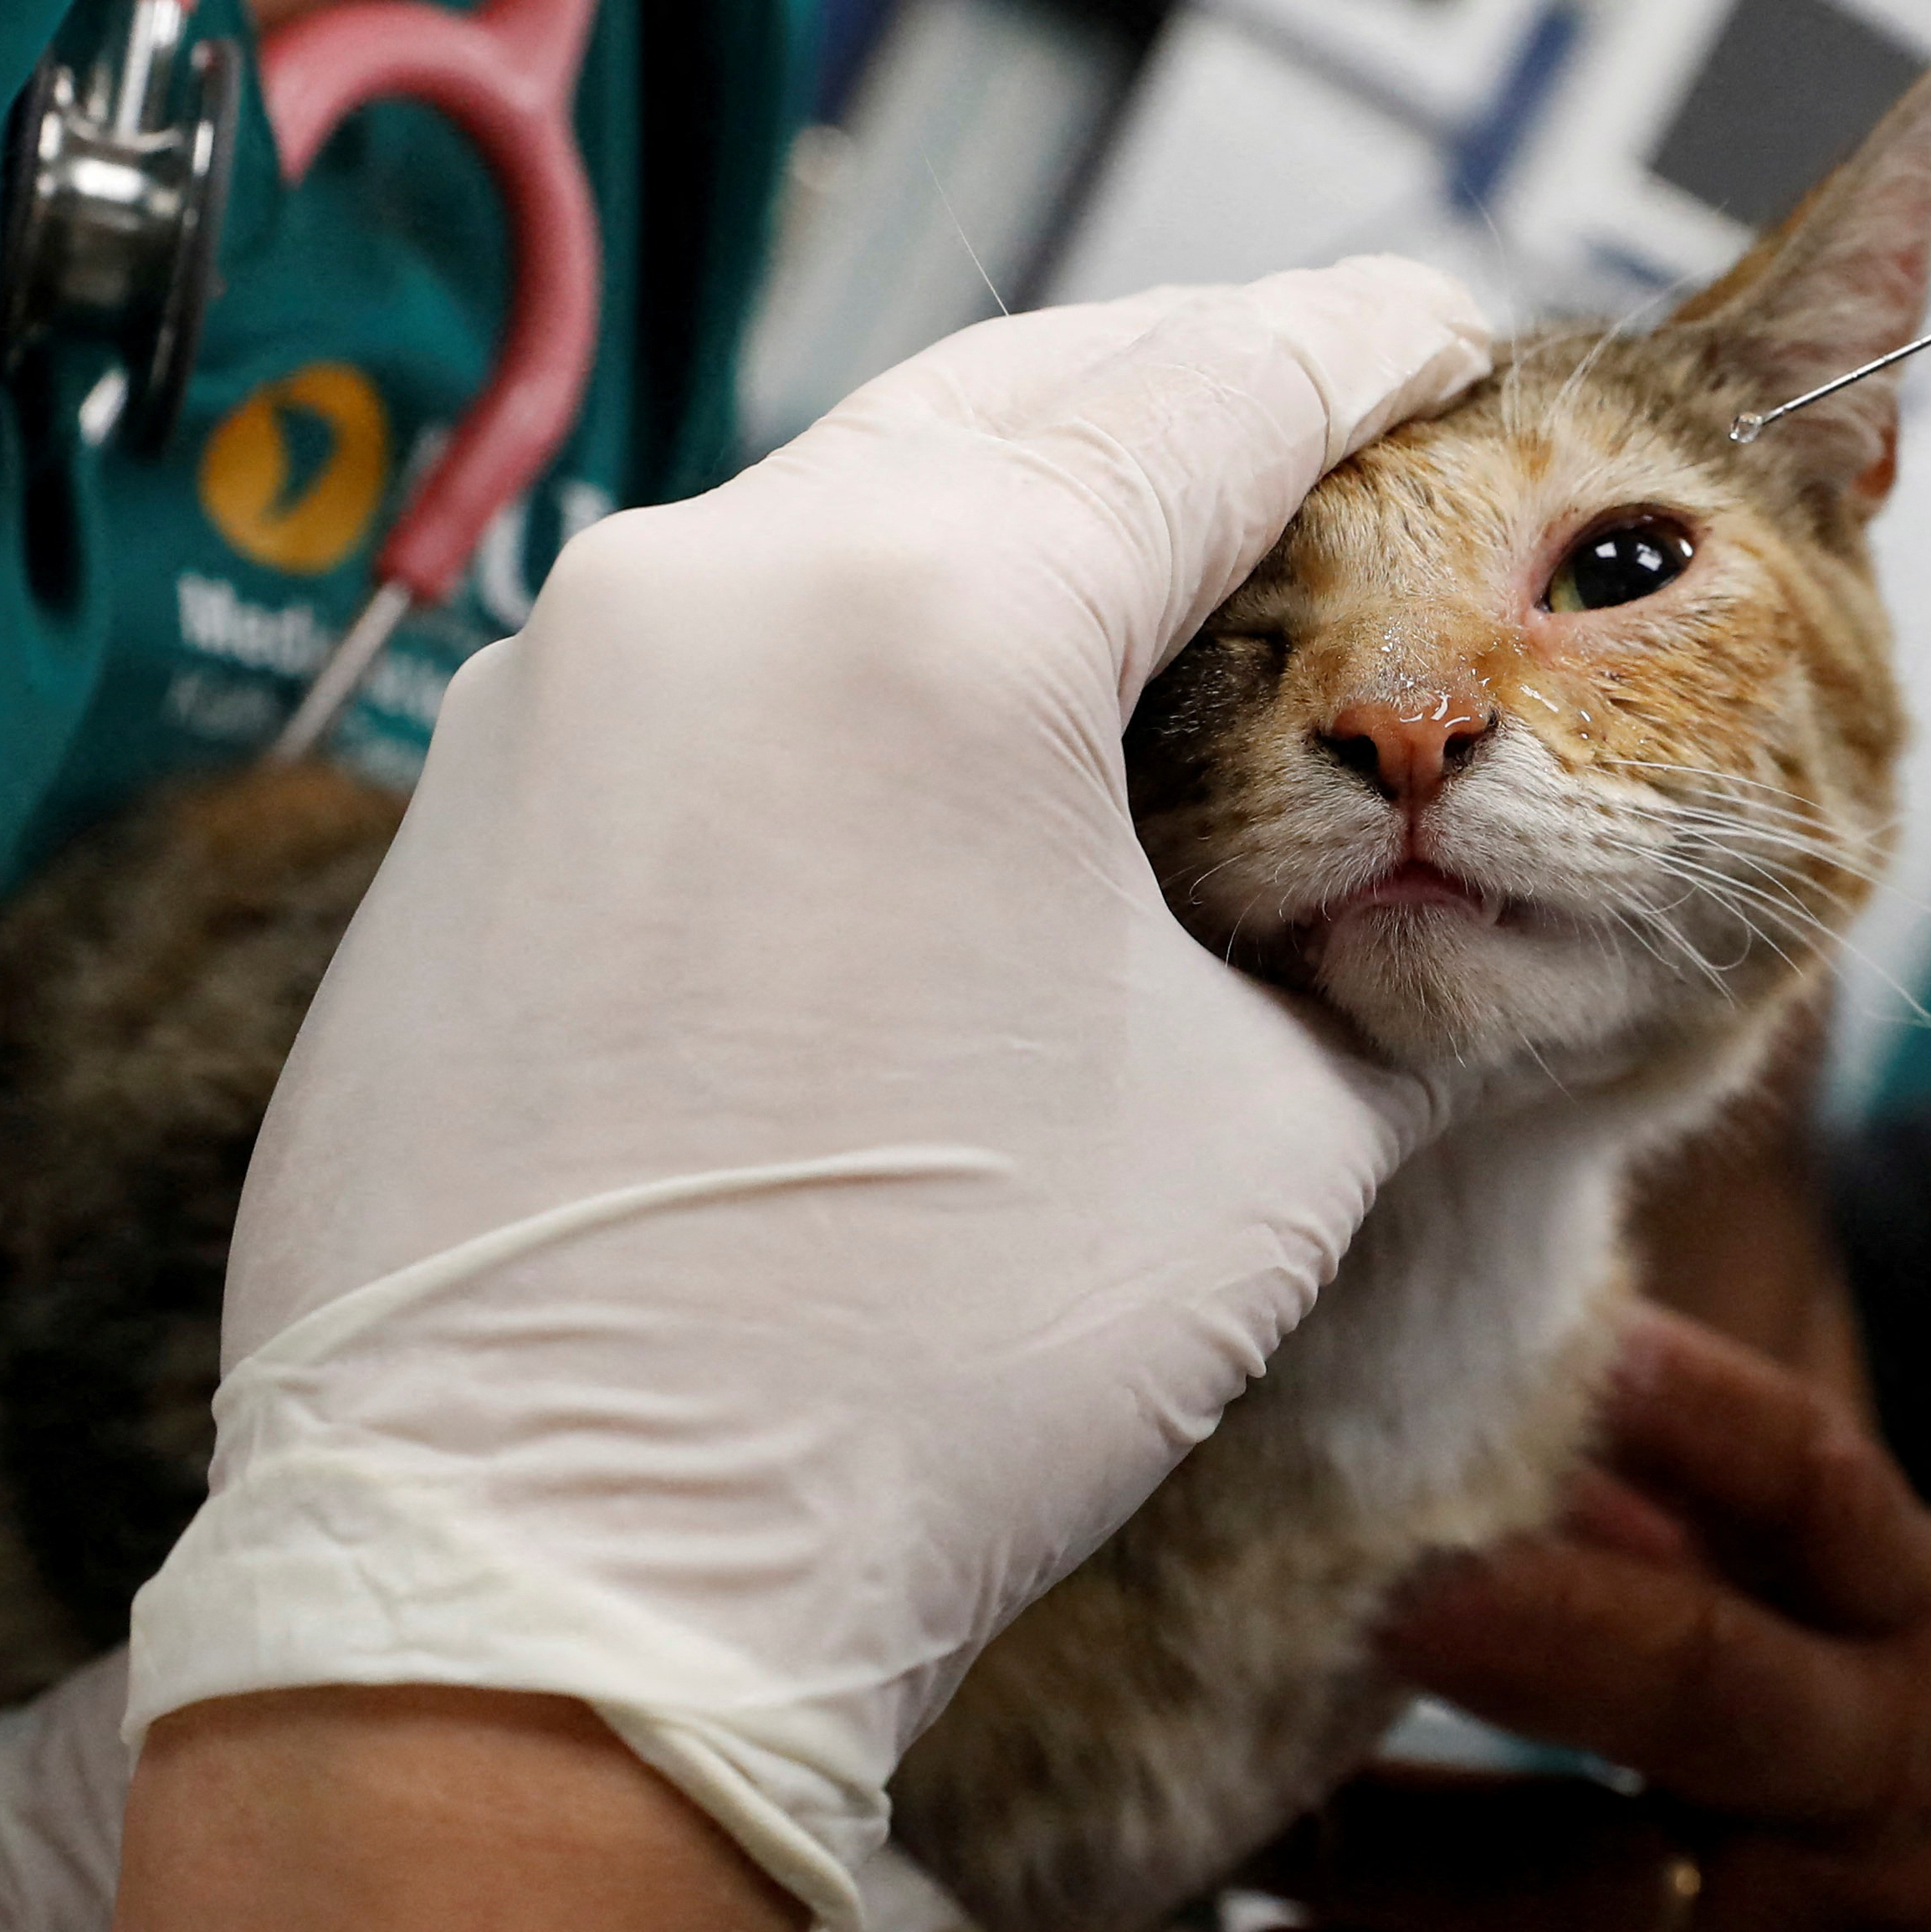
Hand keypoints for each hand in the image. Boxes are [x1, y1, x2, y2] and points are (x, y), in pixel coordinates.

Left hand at [126, 259, 1495, 1931]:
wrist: (545, 1594)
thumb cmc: (922, 1379)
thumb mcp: (1273, 1141)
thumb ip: (1378, 959)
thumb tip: (1425, 902)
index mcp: (936, 611)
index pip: (1222, 384)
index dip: (1378, 348)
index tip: (1459, 336)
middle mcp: (711, 583)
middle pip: (1020, 388)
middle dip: (1198, 393)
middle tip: (1335, 438)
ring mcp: (553, 686)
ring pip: (846, 499)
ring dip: (1019, 512)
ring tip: (1163, 605)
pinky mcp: (471, 809)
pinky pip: (710, 643)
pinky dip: (862, 639)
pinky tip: (954, 760)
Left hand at [1239, 1308, 1930, 1931]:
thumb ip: (1772, 1556)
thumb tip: (1561, 1442)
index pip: (1811, 1487)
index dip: (1681, 1405)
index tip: (1546, 1336)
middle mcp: (1882, 1795)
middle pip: (1695, 1689)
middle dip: (1526, 1628)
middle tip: (1360, 1589)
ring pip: (1577, 1900)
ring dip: (1387, 1853)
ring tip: (1240, 1818)